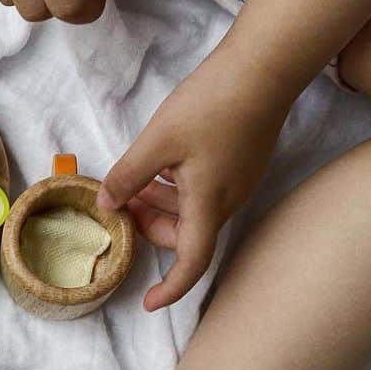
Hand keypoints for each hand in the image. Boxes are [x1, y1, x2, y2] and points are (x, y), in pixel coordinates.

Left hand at [97, 43, 293, 309]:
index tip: (147, 303)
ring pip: (192, 211)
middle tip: (120, 203)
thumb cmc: (212, 104)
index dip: (170, 288)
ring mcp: (237, 182)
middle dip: (150, 227)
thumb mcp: (158, 140)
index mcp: (209, 205)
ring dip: (160, 204)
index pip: (191, 263)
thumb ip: (128, 176)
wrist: (265, 67)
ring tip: (134, 178)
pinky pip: (204, 191)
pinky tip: (160, 161)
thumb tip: (106, 204)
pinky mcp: (240, 163)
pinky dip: (177, 187)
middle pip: (186, 236)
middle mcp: (228, 201)